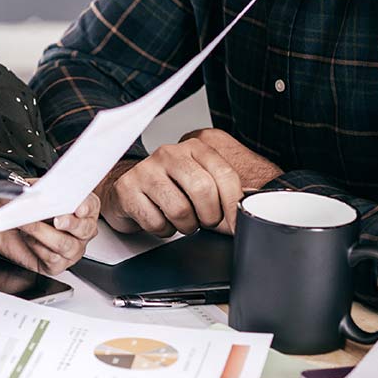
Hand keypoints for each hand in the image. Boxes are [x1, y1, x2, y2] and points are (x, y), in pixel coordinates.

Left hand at [0, 191, 100, 274]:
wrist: (7, 226)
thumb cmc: (25, 207)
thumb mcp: (30, 190)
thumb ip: (39, 189)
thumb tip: (39, 191)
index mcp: (82, 208)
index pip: (90, 205)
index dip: (85, 206)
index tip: (78, 208)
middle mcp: (81, 230)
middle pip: (84, 228)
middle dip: (70, 223)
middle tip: (57, 219)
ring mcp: (72, 249)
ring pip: (65, 244)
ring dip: (43, 232)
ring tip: (27, 223)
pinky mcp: (57, 265)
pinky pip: (52, 258)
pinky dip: (36, 247)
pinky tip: (27, 238)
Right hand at [102, 129, 279, 236]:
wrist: (129, 189)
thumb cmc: (171, 188)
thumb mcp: (201, 181)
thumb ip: (225, 190)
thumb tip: (251, 207)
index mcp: (194, 147)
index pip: (224, 174)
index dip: (233, 205)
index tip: (236, 223)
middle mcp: (169, 153)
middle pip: (203, 190)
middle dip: (209, 215)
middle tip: (204, 220)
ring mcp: (146, 169)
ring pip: (180, 210)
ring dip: (185, 225)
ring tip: (181, 219)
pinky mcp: (127, 189)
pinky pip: (156, 222)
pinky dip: (163, 229)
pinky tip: (160, 218)